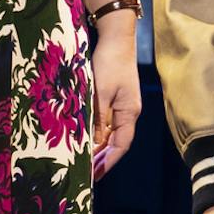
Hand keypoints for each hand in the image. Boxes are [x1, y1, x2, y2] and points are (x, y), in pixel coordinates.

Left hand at [90, 14, 141, 181]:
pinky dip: (98, 133)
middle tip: (86, 174)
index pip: (121, 145)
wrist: (116, 38)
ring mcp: (123, 105)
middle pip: (117, 142)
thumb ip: (97, 118)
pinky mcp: (115, 97)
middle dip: (103, 159)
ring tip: (84, 161)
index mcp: (129, 112)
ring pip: (112, 133)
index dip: (108, 162)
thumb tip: (94, 144)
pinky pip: (107, 122)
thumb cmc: (110, 63)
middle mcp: (129, 112)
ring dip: (99, 147)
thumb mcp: (100, 92)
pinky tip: (87, 138)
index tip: (95, 176)